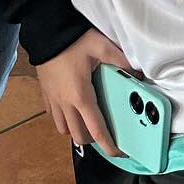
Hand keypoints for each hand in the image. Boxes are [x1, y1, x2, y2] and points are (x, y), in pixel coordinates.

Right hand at [35, 28, 132, 156]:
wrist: (45, 31)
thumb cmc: (73, 40)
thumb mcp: (101, 46)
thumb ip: (120, 61)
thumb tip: (137, 73)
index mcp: (82, 96)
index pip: (97, 130)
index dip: (109, 146)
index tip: (120, 153)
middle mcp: (66, 103)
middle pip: (79, 136)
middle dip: (94, 140)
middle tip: (106, 131)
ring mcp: (53, 101)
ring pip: (64, 130)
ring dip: (77, 130)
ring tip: (88, 121)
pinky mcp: (45, 95)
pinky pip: (55, 117)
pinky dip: (65, 119)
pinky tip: (72, 108)